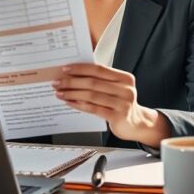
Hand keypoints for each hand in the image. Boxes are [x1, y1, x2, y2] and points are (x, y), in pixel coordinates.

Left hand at [53, 63, 169, 145]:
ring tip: (60, 93)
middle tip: (58, 82)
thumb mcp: (115, 89)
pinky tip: (70, 102)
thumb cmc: (121, 104)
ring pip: (91, 95)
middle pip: (93, 82)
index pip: (99, 69)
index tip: (65, 69)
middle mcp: (126, 89)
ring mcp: (123, 103)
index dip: (80, 68)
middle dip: (72, 82)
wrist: (136, 124)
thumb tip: (73, 75)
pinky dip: (79, 104)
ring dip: (72, 93)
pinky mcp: (117, 116)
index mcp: (124, 78)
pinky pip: (93, 108)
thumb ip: (100, 81)